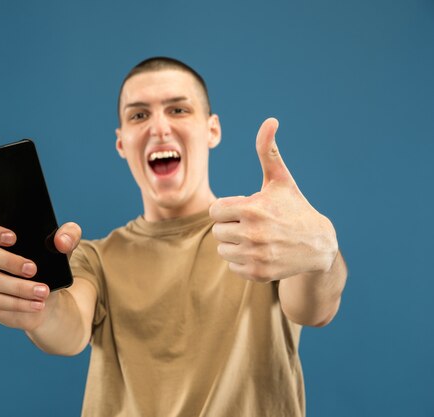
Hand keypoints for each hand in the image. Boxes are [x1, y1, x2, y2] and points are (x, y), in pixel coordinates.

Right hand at [0, 217, 80, 329]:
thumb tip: (62, 241)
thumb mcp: (64, 246)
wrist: (49, 295)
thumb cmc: (49, 264)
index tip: (13, 237)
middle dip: (7, 260)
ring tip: (43, 291)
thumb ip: (69, 235)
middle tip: (33, 268)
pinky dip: (19, 303)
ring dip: (18, 286)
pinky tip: (38, 303)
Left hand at [209, 118, 337, 282]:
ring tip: (257, 238)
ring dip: (235, 244)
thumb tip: (270, 120)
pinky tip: (261, 252)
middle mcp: (253, 233)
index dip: (228, 209)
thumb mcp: (281, 179)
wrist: (317, 244)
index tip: (244, 209)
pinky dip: (243, 261)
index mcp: (252, 208)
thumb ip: (268, 151)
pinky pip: (233, 267)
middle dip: (230, 226)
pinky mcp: (258, 273)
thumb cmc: (293, 207)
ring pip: (223, 250)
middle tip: (252, 225)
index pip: (215, 211)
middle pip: (217, 231)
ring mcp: (256, 255)